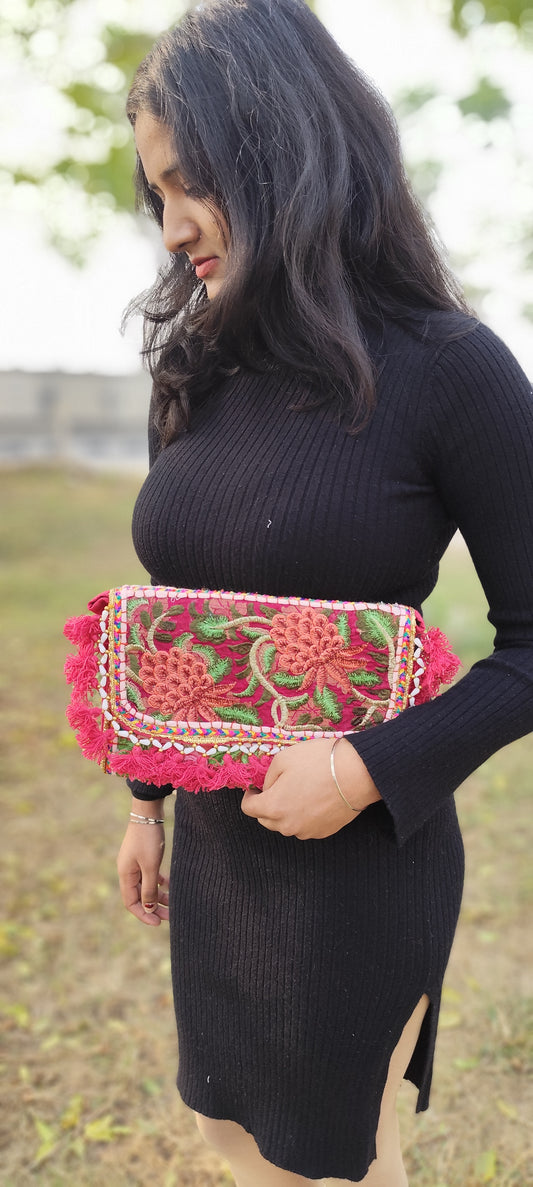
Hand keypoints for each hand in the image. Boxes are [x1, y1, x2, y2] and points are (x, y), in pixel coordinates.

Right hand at [117, 800, 169, 925]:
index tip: (157, 923)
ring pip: (146, 887)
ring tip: (174, 904)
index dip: (143, 914)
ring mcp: (135, 864)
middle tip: (170, 917)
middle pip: (139, 897)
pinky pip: (150, 876)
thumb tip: (149, 908)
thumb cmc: (148, 839)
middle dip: (154, 908)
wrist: (148, 812)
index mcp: (125, 875)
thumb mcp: (150, 866)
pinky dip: (159, 883)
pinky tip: (170, 885)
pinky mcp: (143, 857)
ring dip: (159, 896)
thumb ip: (149, 889)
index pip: (131, 903)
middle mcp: (128, 871)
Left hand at [241, 738, 380, 839]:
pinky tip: (314, 798)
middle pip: (266, 820)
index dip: (249, 796)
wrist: (357, 773)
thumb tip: (267, 788)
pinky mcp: (324, 832)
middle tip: (277, 787)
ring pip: (286, 825)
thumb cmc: (319, 762)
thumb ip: (268, 777)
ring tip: (299, 791)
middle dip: (266, 805)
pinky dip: (303, 816)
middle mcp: (287, 825)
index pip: (248, 809)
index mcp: (274, 807)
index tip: (255, 787)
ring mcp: (307, 831)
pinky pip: (305, 826)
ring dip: (286, 812)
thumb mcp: (283, 759)